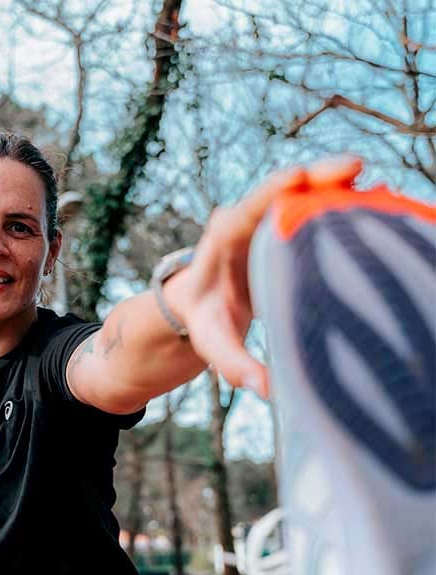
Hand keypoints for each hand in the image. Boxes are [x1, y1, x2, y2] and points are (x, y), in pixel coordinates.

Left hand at [167, 156, 363, 397]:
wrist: (204, 307)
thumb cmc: (206, 321)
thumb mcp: (213, 341)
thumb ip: (233, 363)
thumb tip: (266, 390)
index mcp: (223, 237)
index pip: (249, 205)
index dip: (277, 189)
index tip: (302, 178)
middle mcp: (250, 219)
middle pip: (286, 190)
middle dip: (320, 177)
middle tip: (356, 170)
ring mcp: (273, 221)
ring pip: (309, 195)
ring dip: (343, 191)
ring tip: (382, 193)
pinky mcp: (291, 230)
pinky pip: (319, 211)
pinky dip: (347, 209)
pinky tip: (381, 210)